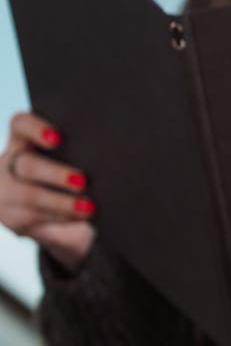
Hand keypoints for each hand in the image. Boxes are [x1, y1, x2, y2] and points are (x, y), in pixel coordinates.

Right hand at [0, 111, 95, 270]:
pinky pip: (37, 218)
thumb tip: (106, 157)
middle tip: (83, 181)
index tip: (58, 138)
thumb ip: (76, 156)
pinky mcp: (12, 219)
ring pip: (30, 196)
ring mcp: (6, 193)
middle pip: (27, 165)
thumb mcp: (63, 164)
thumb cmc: (59, 180)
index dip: (35, 128)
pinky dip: (63, 218)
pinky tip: (82, 218)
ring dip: (62, 202)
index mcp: (21, 143)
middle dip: (56, 174)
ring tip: (89, 208)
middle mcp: (8, 165)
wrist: (36, 214)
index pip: (20, 126)